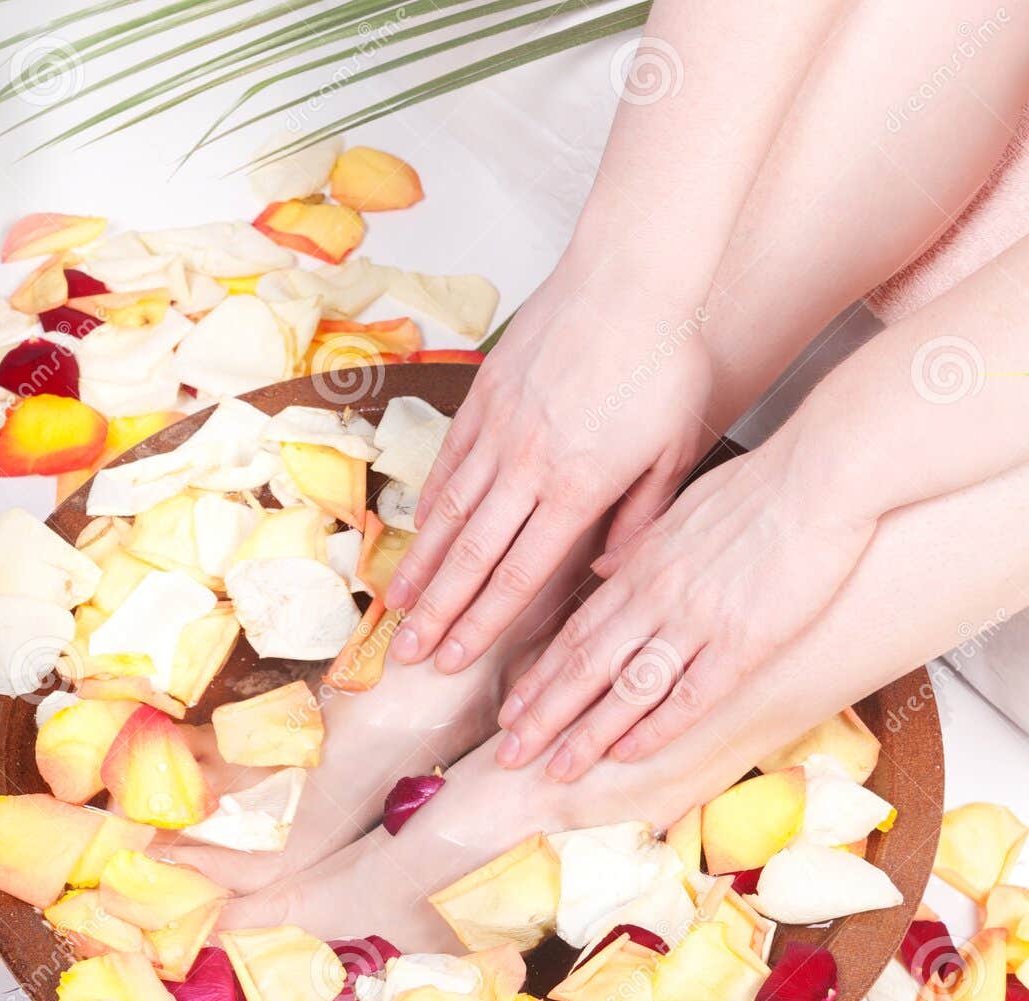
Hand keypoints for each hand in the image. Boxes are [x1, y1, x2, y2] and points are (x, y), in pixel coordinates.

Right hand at [386, 264, 713, 673]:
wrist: (632, 273)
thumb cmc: (665, 361)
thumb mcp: (674, 451)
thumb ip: (641, 518)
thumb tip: (610, 573)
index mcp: (578, 489)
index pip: (519, 576)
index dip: (481, 625)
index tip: (452, 659)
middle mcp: (528, 466)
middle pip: (471, 557)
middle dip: (436, 613)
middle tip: (407, 652)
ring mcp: (499, 429)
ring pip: (448, 513)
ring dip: (419, 567)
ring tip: (394, 607)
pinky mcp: (485, 396)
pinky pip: (448, 462)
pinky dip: (427, 504)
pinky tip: (414, 534)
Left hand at [496, 435, 876, 780]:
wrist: (822, 474)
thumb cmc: (760, 487)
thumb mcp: (682, 508)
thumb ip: (640, 546)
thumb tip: (605, 568)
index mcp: (642, 565)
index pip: (577, 631)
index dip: (540, 676)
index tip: (509, 710)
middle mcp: (658, 596)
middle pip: (587, 665)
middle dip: (543, 715)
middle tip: (509, 753)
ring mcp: (699, 620)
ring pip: (628, 687)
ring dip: (588, 734)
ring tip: (556, 770)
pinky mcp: (745, 641)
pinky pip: (690, 693)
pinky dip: (656, 727)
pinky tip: (628, 754)